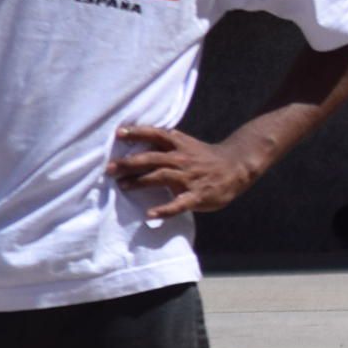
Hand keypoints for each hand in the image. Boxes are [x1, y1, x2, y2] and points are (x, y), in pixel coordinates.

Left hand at [109, 125, 261, 219]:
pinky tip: (150, 214)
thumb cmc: (206, 158)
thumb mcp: (187, 145)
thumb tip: (139, 142)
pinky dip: (164, 209)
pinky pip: (179, 204)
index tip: (118, 133)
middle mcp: (182, 159)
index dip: (137, 132)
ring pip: (161, 176)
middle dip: (129, 162)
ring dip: (140, 182)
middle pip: (152, 158)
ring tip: (122, 186)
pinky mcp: (197, 195)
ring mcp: (189, 177)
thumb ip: (166, 145)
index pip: (156, 134)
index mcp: (179, 145)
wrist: (238, 166)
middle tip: (109, 169)